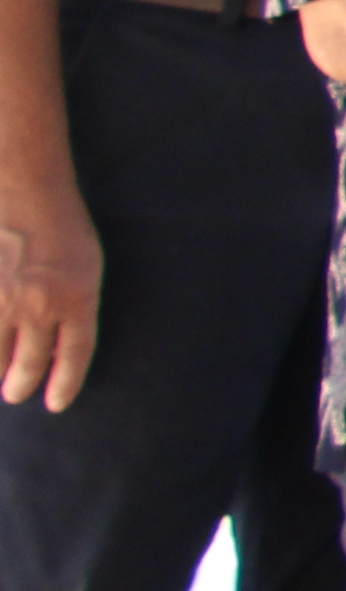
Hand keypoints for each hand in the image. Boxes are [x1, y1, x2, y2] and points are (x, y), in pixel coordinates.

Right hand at [0, 158, 100, 410]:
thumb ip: (75, 307)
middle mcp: (37, 304)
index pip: (72, 357)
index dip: (63, 385)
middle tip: (14, 394)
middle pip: (28, 364)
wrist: (21, 186)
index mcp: (76, 297)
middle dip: (20, 385)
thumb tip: (60, 347)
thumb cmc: (58, 224)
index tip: (54, 404)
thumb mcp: (86, 266)